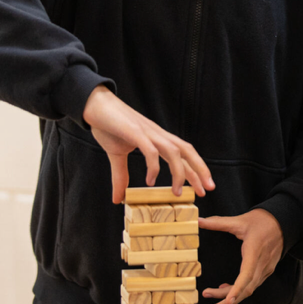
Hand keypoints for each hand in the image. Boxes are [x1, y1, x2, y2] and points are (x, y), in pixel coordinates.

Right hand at [81, 85, 214, 203]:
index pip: (183, 155)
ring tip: (178, 192)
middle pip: (187, 150)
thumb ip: (121, 176)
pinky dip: (154, 166)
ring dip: (179, 172)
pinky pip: (151, 150)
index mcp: (157, 139)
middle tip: (208, 189)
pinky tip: (151, 181)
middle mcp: (158, 135)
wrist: (94, 104)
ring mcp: (148, 132)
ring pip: (173, 151)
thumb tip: (117, 199)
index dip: (195, 171)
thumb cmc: (108, 125)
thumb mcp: (116, 155)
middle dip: (199, 170)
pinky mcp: (135, 131)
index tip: (204, 187)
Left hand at [198, 209, 283, 303]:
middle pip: (246, 289)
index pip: (247, 275)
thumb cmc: (262, 220)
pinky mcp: (267, 270)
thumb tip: (198, 221)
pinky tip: (226, 288)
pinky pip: (253, 285)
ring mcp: (266, 269)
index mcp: (255, 251)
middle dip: (228, 301)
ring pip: (249, 289)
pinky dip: (240, 291)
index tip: (228, 301)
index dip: (237, 289)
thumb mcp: (239, 220)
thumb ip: (218, 223)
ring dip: (232, 298)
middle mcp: (262, 264)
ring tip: (214, 302)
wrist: (285, 222)